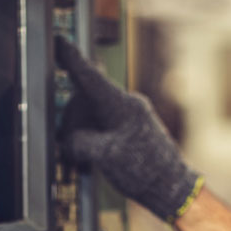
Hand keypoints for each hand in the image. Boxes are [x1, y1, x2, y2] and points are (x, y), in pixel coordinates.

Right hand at [55, 35, 202, 221]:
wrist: (172, 189)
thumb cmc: (145, 172)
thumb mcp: (104, 157)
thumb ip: (79, 141)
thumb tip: (68, 138)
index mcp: (121, 106)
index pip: (90, 77)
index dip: (71, 60)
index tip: (59, 41)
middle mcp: (127, 104)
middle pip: (86, 99)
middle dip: (74, 120)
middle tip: (73, 146)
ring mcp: (130, 115)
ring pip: (93, 113)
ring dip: (83, 133)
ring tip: (90, 158)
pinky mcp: (131, 127)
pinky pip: (103, 124)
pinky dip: (94, 138)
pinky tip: (96, 157)